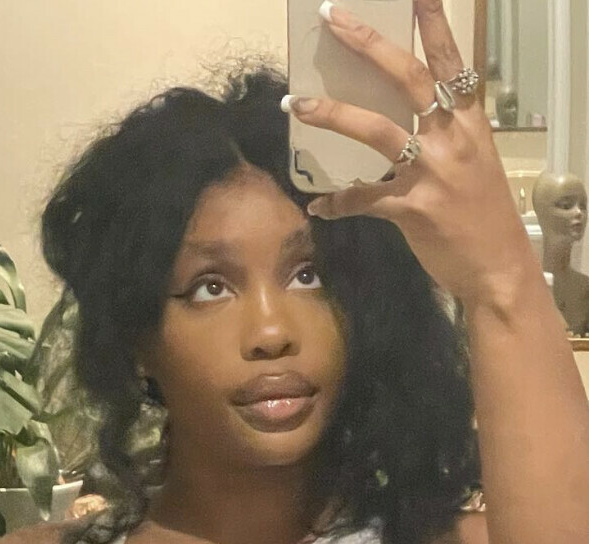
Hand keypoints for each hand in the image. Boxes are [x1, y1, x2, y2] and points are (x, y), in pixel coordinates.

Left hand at [288, 0, 537, 308]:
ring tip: (298, 104)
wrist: (498, 265)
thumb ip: (444, 134)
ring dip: (333, 114)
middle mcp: (452, 137)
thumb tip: (408, 121)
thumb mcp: (474, 160)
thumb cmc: (482, 213)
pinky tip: (319, 206)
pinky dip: (338, 202)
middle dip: (368, 44)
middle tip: (334, 19)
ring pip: (376, 129)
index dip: (433, 22)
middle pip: (407, 77)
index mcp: (469, 120)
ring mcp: (432, 172)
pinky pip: (364, 200)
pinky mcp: (413, 209)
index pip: (450, 59)